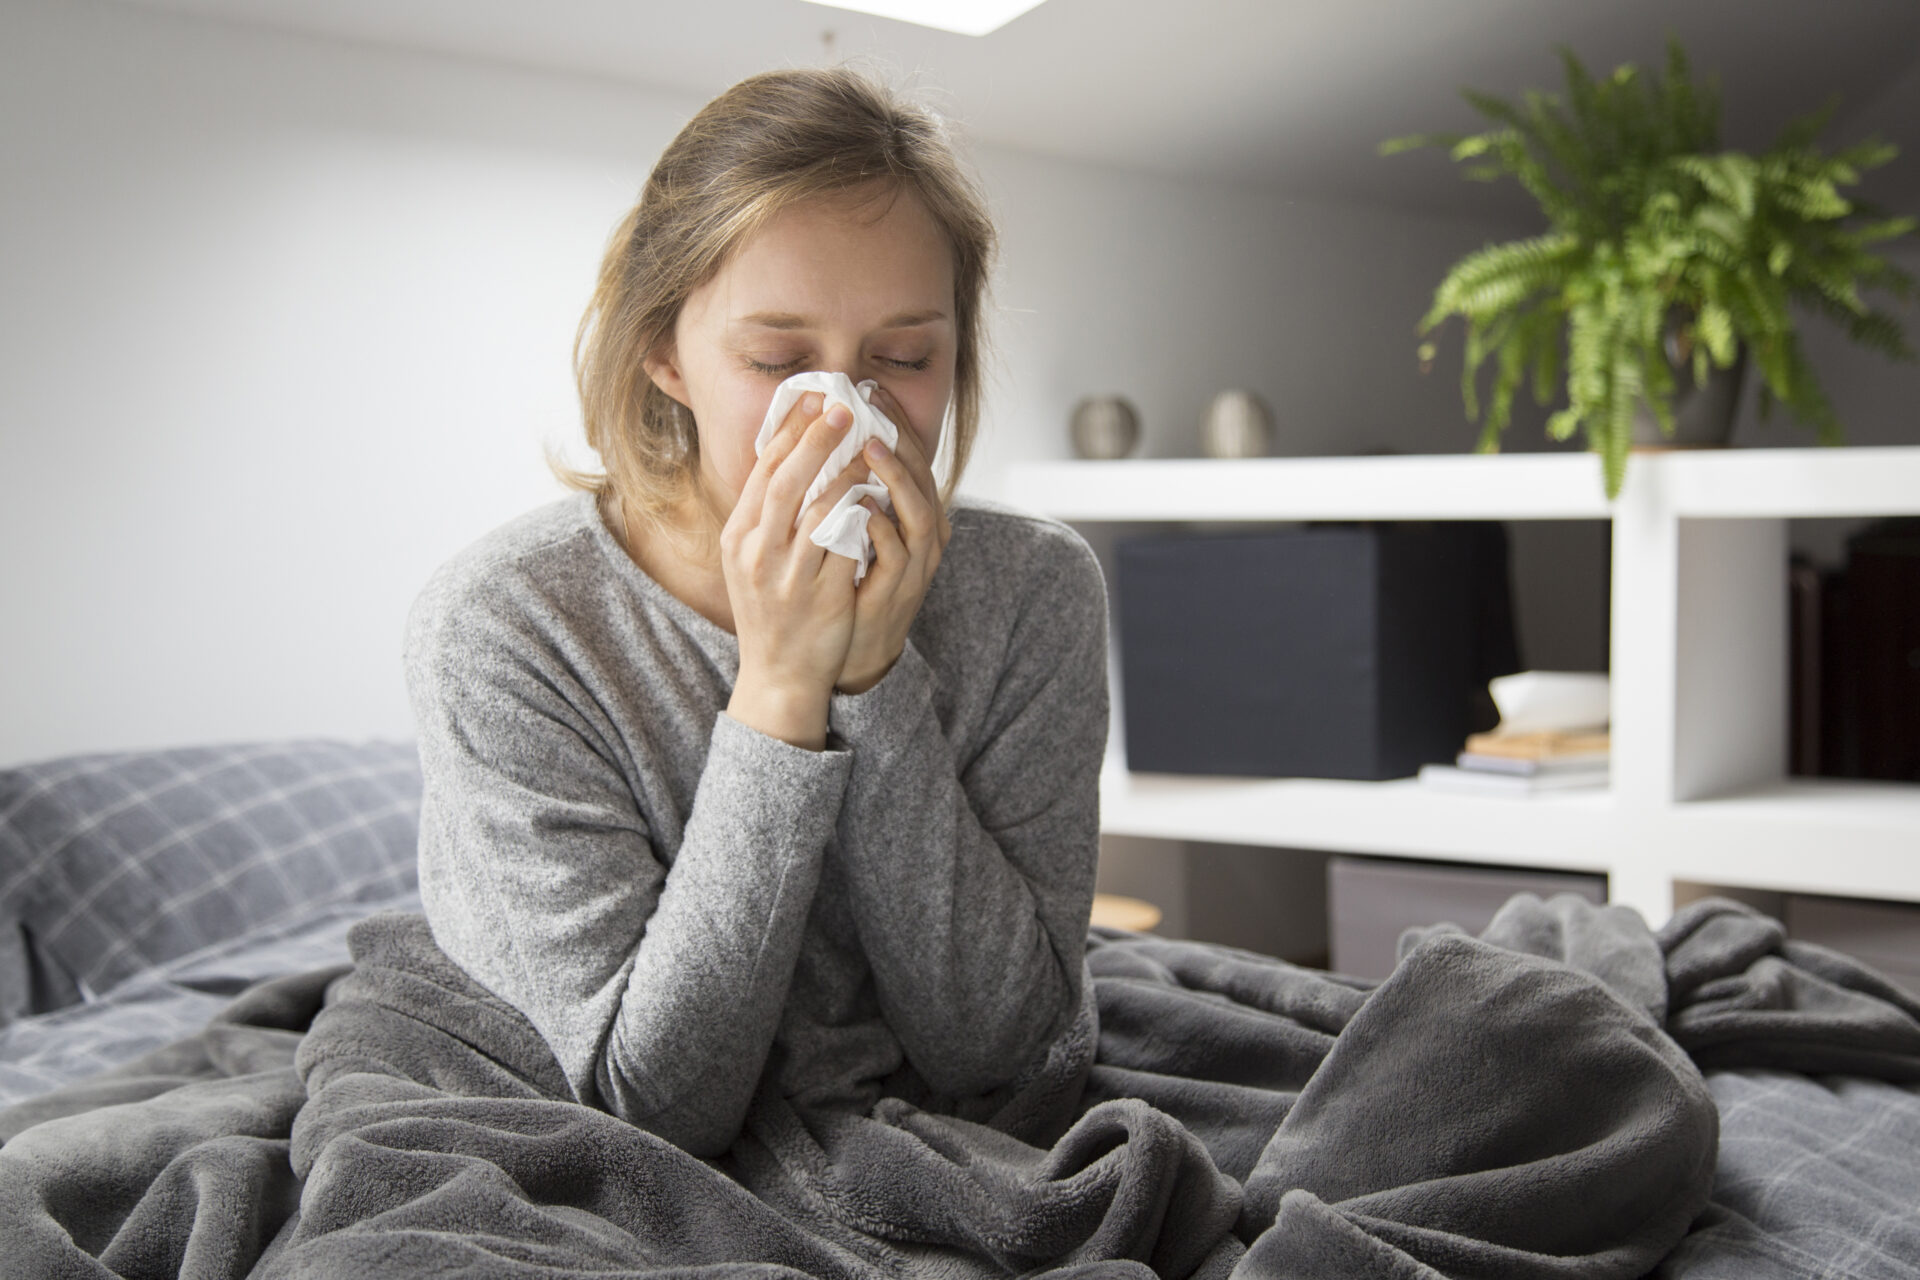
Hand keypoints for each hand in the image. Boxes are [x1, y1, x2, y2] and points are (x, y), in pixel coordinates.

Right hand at [722, 390, 881, 747]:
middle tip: (844, 408)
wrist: (779, 674)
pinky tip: (879, 493)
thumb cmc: (771, 611)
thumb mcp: (752, 560)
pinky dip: (862, 514)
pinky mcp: (822, 596)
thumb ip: (766, 515)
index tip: (813, 399)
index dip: (789, 432)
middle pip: (786, 482)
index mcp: (738, 537)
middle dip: (816, 440)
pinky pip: (846, 545)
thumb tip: (791, 456)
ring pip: (818, 510)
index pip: (762, 472)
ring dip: (846, 472)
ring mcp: (788, 576)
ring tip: (869, 447)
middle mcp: (757, 553)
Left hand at [836, 384, 951, 695]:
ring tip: (870, 448)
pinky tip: (860, 507)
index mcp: (912, 515)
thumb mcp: (851, 528)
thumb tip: (821, 437)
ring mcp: (914, 566)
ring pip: (919, 514)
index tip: (870, 390)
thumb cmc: (847, 582)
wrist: (847, 650)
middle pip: (923, 478)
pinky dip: (880, 529)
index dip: (894, 422)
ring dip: (896, 480)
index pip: (911, 458)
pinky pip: (896, 556)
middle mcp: (923, 537)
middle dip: (900, 440)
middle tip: (872, 408)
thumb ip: (847, 488)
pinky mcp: (897, 593)